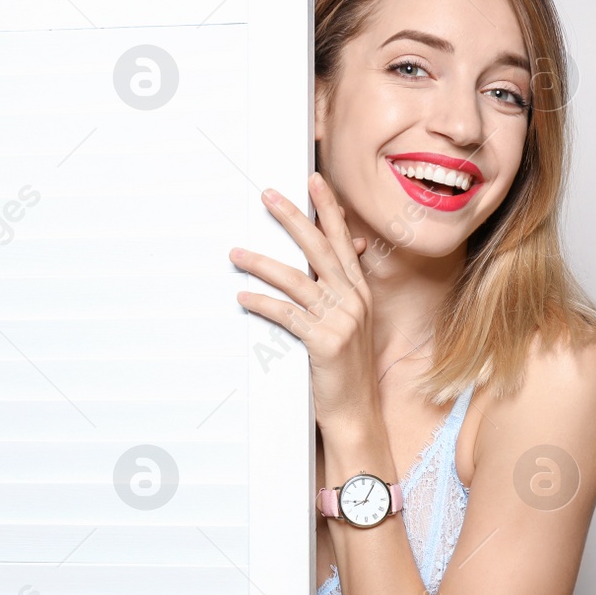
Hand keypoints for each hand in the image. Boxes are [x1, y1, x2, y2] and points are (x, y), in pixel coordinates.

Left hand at [230, 172, 377, 431]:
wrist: (356, 412)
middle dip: (293, 219)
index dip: (328, 210)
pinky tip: (243, 297)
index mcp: (359, 292)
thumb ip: (341, 290)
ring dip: (262, 263)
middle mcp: (354, 300)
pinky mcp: (325, 342)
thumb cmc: (347, 368)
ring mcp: (341, 321)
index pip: (342, 241)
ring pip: (296, 280)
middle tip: (269, 196)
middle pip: (319, 249)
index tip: (314, 181)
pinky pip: (286, 315)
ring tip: (236, 253)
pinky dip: (262, 303)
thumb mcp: (351, 323)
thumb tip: (339, 255)